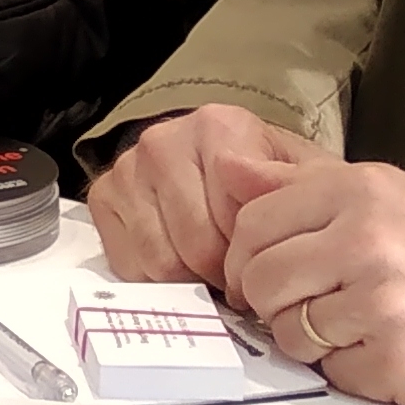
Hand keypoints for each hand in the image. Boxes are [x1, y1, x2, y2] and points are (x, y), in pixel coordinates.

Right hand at [84, 102, 314, 282]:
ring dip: (190, 278)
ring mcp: (127, 169)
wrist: (234, 172)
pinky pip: (130, 267)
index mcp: (216, 125)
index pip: (233, 216)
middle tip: (238, 271)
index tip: (264, 252)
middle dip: (223, 270)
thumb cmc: (270, 181)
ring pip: (161, 261)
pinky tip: (177, 260)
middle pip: (196, 244)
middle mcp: (163, 140)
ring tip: (210, 265)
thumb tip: (254, 187)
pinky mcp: (102, 197)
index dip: (252, 249)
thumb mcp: (302, 179)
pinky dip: (157, 279)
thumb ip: (288, 186)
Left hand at [216, 151, 404, 404]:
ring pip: (288, 332)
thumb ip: (297, 183)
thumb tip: (228, 167)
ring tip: (352, 325)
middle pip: (261, 280)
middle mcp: (367, 241)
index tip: (260, 274)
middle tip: (303, 306)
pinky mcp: (394, 359)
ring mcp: (381, 302)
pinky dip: (348, 369)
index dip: (244, 257)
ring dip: (310, 339)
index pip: (254, 224)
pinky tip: (380, 349)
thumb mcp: (377, 194)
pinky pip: (330, 371)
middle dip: (273, 302)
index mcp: (357, 191)